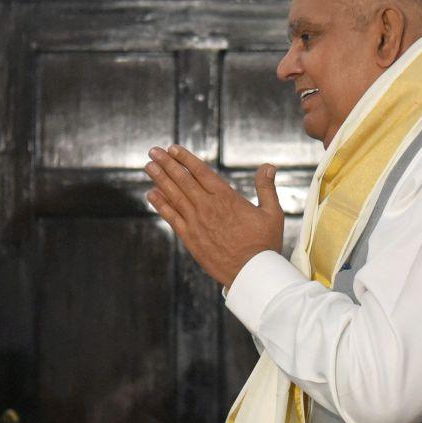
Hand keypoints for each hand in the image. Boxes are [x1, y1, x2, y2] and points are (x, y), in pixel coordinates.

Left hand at [144, 145, 282, 286]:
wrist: (251, 273)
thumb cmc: (264, 244)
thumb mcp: (272, 213)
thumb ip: (266, 188)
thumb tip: (268, 166)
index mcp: (227, 197)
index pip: (201, 172)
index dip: (185, 159)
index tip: (173, 148)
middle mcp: (208, 207)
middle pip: (183, 180)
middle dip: (167, 164)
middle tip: (153, 151)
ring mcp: (196, 222)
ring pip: (174, 195)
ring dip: (160, 179)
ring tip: (148, 166)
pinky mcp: (190, 238)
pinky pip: (171, 217)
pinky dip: (160, 204)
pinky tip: (151, 194)